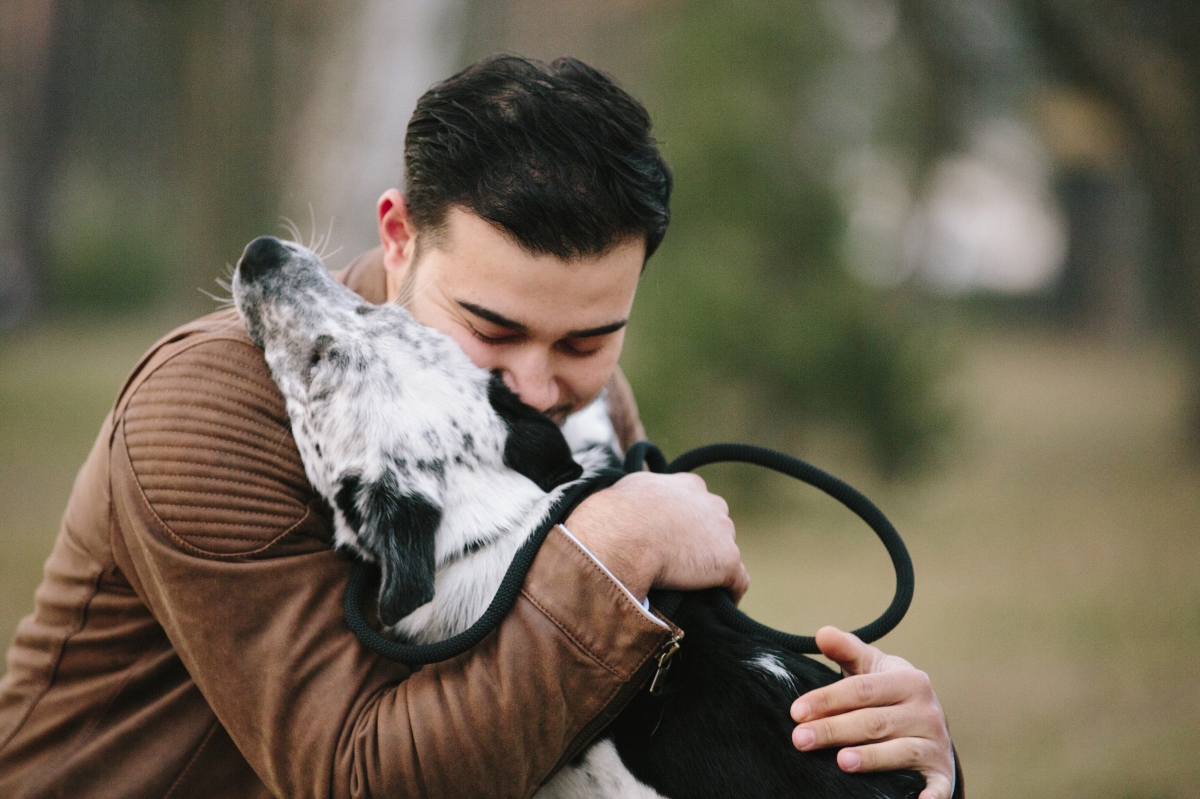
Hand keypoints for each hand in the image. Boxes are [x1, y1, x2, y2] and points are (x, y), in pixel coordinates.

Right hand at [564, 471, 749, 601]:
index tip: (673, 538)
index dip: (687, 523)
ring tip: (692, 588)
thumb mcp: (628, 489)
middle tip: (679, 564)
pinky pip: (738, 582)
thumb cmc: (615, 516)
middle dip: (703, 542)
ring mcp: (722, 533)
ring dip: (712, 568)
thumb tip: (633, 496)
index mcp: (688, 485)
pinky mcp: (727, 561)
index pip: (698, 503)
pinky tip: (713, 606)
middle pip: (716, 525)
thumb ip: (643, 490)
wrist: (622, 538)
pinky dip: (728, 594)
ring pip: (725, 552)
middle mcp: (711, 504)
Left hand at [790, 627, 954, 798]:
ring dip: (872, 758)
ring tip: (841, 762)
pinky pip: (938, 786)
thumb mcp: (872, 667)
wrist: (930, 721)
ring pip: (899, 751)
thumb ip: (846, 650)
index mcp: (909, 681)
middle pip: (874, 722)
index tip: (796, 712)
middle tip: (800, 740)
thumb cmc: (889, 693)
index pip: (862, 689)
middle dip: (834, 730)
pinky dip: (931, 796)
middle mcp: (926, 711)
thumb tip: (821, 633)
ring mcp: (935, 743)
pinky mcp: (942, 772)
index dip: (828, 699)